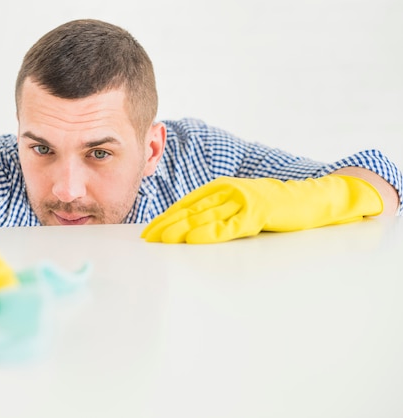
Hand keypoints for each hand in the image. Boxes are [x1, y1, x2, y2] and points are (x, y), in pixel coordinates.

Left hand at [141, 175, 382, 243]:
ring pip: (205, 217)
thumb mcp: (239, 204)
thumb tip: (190, 229)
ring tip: (162, 241)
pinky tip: (194, 240)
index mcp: (221, 187)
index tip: (149, 232)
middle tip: (147, 239)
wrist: (312, 198)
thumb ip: (217, 211)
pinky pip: (230, 225)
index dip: (165, 218)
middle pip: (189, 210)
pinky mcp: (258, 212)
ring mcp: (243, 200)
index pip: (186, 204)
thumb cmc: (273, 205)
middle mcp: (228, 191)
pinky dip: (211, 233)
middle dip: (166, 225)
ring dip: (181, 230)